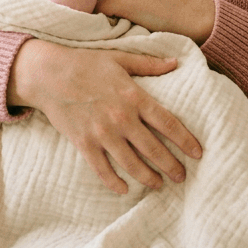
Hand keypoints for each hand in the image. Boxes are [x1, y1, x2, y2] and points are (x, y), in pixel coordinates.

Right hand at [7, 39, 201, 193]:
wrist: (48, 74)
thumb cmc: (85, 63)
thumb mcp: (120, 58)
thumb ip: (149, 64)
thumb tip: (176, 63)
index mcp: (133, 96)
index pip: (168, 122)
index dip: (186, 140)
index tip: (198, 153)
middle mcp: (121, 118)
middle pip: (154, 149)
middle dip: (171, 166)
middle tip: (182, 177)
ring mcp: (102, 133)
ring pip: (132, 164)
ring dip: (148, 178)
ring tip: (160, 184)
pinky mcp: (84, 144)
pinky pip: (102, 170)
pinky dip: (114, 183)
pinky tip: (124, 189)